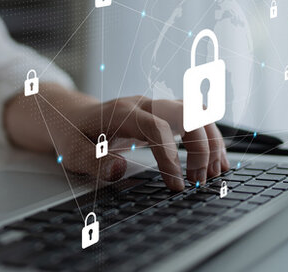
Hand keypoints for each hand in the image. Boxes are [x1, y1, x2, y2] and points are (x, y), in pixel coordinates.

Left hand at [5, 84, 228, 191]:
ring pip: (198, 114)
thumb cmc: (72, 134)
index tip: (177, 184)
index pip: (158, 127)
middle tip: (199, 182)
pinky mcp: (164, 114)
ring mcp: (157, 107)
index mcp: (123, 112)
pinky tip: (216, 163)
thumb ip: (94, 162)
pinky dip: (210, 139)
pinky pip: (196, 119)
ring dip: (211, 143)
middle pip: (188, 114)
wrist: (71, 115)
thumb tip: (119, 169)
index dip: (171, 156)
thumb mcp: (72, 152)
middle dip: (200, 148)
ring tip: (213, 175)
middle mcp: (145, 104)